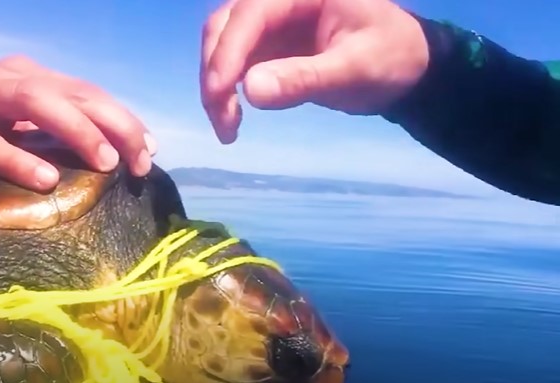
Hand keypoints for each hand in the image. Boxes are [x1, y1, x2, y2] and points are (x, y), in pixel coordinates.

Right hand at [0, 56, 156, 191]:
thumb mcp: (14, 121)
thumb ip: (51, 131)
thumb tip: (105, 157)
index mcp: (31, 78)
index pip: (89, 94)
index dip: (124, 120)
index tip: (151, 151)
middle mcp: (11, 78)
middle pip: (75, 93)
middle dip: (117, 126)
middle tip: (141, 163)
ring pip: (35, 103)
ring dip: (78, 130)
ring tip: (108, 162)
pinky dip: (16, 158)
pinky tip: (44, 178)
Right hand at [200, 0, 429, 142]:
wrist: (409, 66)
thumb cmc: (391, 58)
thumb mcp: (354, 69)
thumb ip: (304, 78)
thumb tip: (250, 92)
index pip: (250, 13)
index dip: (228, 53)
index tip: (219, 94)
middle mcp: (280, 1)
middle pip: (225, 26)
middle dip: (215, 72)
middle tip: (222, 120)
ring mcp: (272, 23)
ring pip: (223, 45)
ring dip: (216, 85)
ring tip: (228, 128)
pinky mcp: (269, 46)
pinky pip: (236, 64)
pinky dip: (228, 90)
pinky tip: (234, 117)